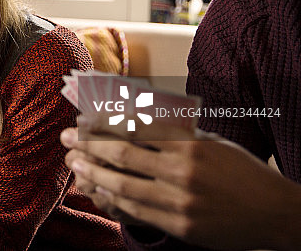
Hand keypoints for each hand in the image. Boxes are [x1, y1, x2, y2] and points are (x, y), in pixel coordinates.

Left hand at [61, 116, 300, 249]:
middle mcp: (182, 171)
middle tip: (67, 137)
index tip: (83, 117)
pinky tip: (97, 190)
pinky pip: (136, 211)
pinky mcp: (180, 226)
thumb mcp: (211, 142)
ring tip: (73, 163)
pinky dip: (112, 199)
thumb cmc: (242, 172)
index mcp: (190, 144)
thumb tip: (133, 115)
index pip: (136, 128)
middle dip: (88, 144)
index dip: (104, 122)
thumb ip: (174, 132)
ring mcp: (179, 201)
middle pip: (122, 154)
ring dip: (93, 173)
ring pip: (123, 185)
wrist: (275, 212)